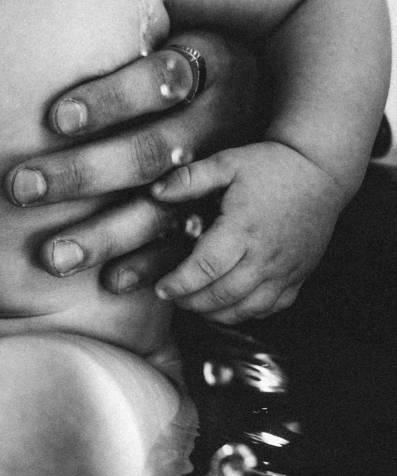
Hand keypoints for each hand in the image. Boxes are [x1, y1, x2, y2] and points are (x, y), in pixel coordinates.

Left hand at [3, 32, 260, 291]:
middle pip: (153, 149)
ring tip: (52, 255)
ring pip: (166, 205)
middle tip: (21, 188)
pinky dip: (151, 264)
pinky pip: (192, 244)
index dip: (109, 99)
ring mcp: (228, 168)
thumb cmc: (179, 53)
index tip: (54, 120)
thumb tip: (28, 25)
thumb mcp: (164, 25)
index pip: (159, 79)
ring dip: (108, 233)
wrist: (259, 86)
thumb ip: (115, 29)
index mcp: (211, 62)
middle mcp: (226, 116)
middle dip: (84, 172)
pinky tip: (111, 281)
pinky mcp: (227, 207)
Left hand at [150, 142, 343, 323]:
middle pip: (222, 294)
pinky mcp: (298, 275)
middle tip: (174, 298)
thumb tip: (156, 192)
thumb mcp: (227, 162)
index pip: (204, 268)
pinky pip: (271, 307)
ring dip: (217, 313)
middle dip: (192, 302)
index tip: (162, 288)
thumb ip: (189, 178)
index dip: (179, 284)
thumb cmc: (272, 165)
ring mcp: (284, 269)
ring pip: (247, 308)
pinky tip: (230, 304)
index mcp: (242, 228)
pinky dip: (247, 312)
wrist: (320, 171)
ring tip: (197, 305)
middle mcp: (265, 255)